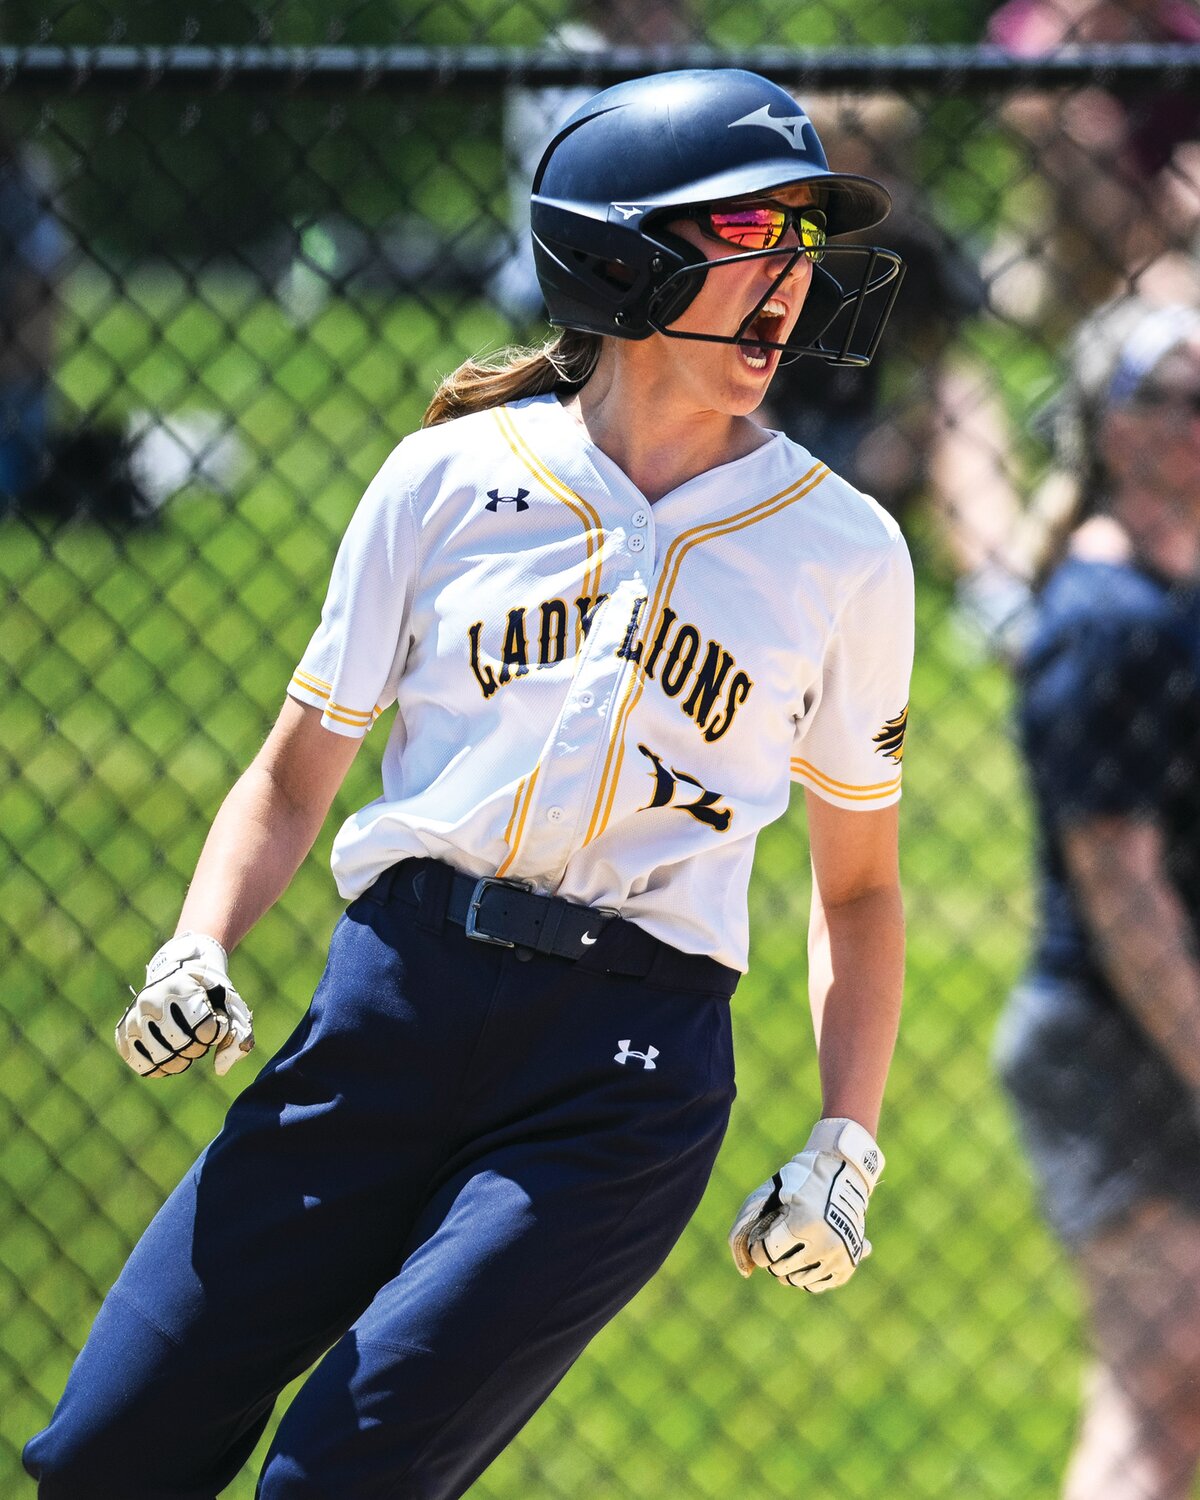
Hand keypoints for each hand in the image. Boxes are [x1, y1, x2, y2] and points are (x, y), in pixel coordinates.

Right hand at [115, 933, 253, 1078]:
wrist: (177, 972)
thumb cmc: (207, 993)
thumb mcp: (229, 1002)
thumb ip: (236, 1033)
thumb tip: (220, 1069)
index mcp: (180, 988)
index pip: (205, 1030)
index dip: (216, 1033)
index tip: (214, 1022)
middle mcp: (151, 1001)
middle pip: (181, 1045)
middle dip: (197, 1048)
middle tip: (199, 1038)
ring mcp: (134, 1016)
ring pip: (161, 1058)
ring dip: (180, 1061)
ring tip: (185, 1046)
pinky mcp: (123, 1031)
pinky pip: (141, 1064)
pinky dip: (160, 1067)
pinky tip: (169, 1055)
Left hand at [728, 1118, 883, 1292]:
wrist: (845, 1175)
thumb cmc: (803, 1181)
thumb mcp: (775, 1191)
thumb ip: (752, 1220)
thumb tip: (744, 1267)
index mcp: (803, 1225)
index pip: (766, 1255)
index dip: (758, 1248)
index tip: (759, 1241)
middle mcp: (824, 1245)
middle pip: (781, 1270)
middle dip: (773, 1258)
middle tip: (777, 1244)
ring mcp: (838, 1257)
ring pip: (799, 1282)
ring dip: (788, 1270)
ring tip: (789, 1253)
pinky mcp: (848, 1265)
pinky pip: (819, 1285)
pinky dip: (807, 1277)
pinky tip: (805, 1260)